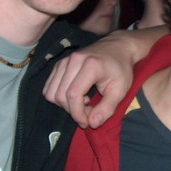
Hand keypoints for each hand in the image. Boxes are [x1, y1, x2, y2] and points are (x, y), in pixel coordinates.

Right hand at [44, 27, 166, 127]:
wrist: (118, 47)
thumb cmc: (121, 69)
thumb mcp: (120, 90)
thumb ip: (107, 108)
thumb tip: (92, 124)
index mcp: (90, 65)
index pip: (73, 95)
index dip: (77, 113)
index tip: (87, 122)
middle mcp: (74, 60)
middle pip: (60, 95)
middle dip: (73, 111)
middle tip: (89, 112)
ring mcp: (64, 61)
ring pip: (51, 92)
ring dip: (65, 104)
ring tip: (83, 102)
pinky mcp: (59, 64)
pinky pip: (49, 87)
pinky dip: (59, 96)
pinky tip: (76, 94)